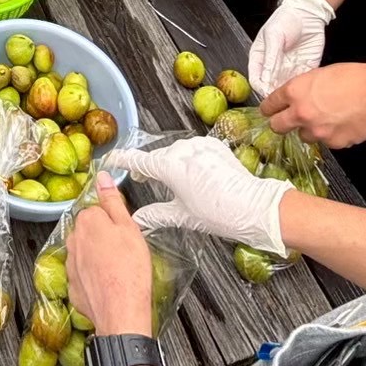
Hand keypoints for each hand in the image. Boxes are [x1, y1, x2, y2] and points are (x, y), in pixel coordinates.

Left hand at [66, 172, 152, 335]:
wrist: (121, 313)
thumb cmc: (129, 270)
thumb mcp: (128, 227)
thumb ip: (112, 200)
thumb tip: (102, 176)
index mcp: (87, 221)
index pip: (96, 210)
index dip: (113, 221)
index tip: (123, 232)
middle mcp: (73, 240)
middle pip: (89, 230)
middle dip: (103, 237)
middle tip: (124, 250)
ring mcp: (71, 265)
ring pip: (85, 252)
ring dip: (98, 257)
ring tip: (118, 269)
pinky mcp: (73, 286)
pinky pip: (84, 274)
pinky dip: (94, 277)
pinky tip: (109, 283)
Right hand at [108, 136, 291, 255]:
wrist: (254, 206)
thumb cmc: (217, 214)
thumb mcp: (182, 216)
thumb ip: (156, 215)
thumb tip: (136, 220)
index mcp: (170, 166)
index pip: (138, 159)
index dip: (122, 160)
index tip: (111, 159)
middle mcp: (182, 150)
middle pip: (157, 156)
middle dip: (149, 166)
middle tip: (142, 178)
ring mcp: (200, 145)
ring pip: (175, 152)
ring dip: (169, 163)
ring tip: (170, 181)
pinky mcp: (214, 145)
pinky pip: (193, 149)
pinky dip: (187, 159)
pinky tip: (193, 174)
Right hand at [248, 0, 335, 95]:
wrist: (308, 13)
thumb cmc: (286, 19)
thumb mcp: (274, 36)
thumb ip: (270, 58)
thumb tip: (265, 79)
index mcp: (260, 57)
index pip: (256, 79)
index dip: (261, 88)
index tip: (268, 93)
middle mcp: (274, 66)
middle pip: (271, 87)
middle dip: (275, 94)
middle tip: (282, 98)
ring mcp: (289, 68)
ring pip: (286, 88)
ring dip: (290, 92)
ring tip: (294, 93)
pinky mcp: (304, 68)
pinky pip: (301, 82)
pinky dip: (302, 87)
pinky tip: (304, 87)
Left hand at [262, 62, 365, 147]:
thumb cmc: (350, 78)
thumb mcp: (317, 75)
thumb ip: (301, 89)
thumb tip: (294, 98)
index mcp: (294, 92)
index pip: (269, 105)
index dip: (268, 109)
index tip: (268, 112)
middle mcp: (301, 114)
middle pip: (277, 127)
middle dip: (280, 124)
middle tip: (286, 122)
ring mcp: (316, 131)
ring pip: (304, 136)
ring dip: (310, 130)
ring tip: (326, 118)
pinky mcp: (333, 143)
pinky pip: (326, 142)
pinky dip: (331, 135)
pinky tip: (341, 124)